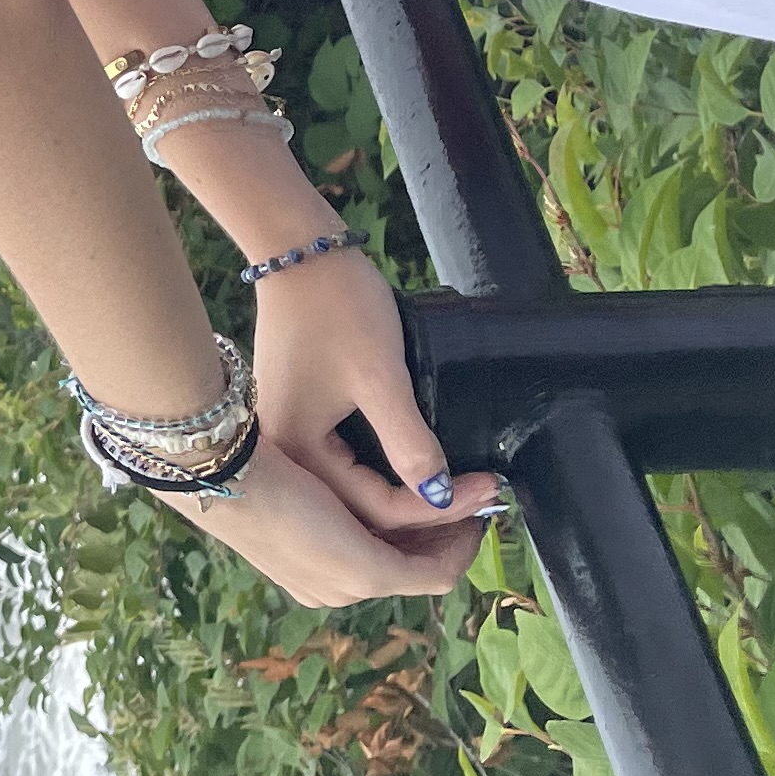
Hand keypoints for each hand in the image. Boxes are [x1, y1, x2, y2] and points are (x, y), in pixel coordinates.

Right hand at [164, 253, 499, 604]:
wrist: (298, 253)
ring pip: (351, 504)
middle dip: (426, 522)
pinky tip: (414, 482)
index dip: (441, 509)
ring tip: (457, 503)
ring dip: (405, 510)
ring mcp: (285, 445)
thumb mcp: (379, 375)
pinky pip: (341, 481)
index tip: (491, 491)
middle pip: (360, 518)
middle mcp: (283, 460)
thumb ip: (410, 441)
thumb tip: (443, 496)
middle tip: (482, 507)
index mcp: (295, 452)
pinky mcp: (295, 428)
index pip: (378, 510)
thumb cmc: (337, 307)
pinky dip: (381, 489)